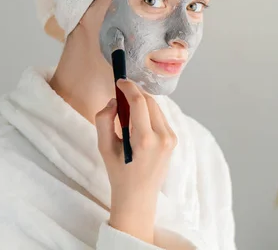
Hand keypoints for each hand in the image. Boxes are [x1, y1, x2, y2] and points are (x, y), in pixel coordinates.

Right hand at [95, 79, 176, 243]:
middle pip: (150, 101)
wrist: (138, 196)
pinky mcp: (174, 140)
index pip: (139, 102)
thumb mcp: (104, 147)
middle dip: (135, 93)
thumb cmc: (118, 173)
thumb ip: (104, 120)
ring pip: (156, 108)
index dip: (129, 87)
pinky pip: (160, 118)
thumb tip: (114, 101)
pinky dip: (148, 113)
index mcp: (144, 139)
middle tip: (120, 92)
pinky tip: (137, 120)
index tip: (120, 81)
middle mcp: (162, 137)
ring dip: (142, 103)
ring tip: (126, 108)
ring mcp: (171, 138)